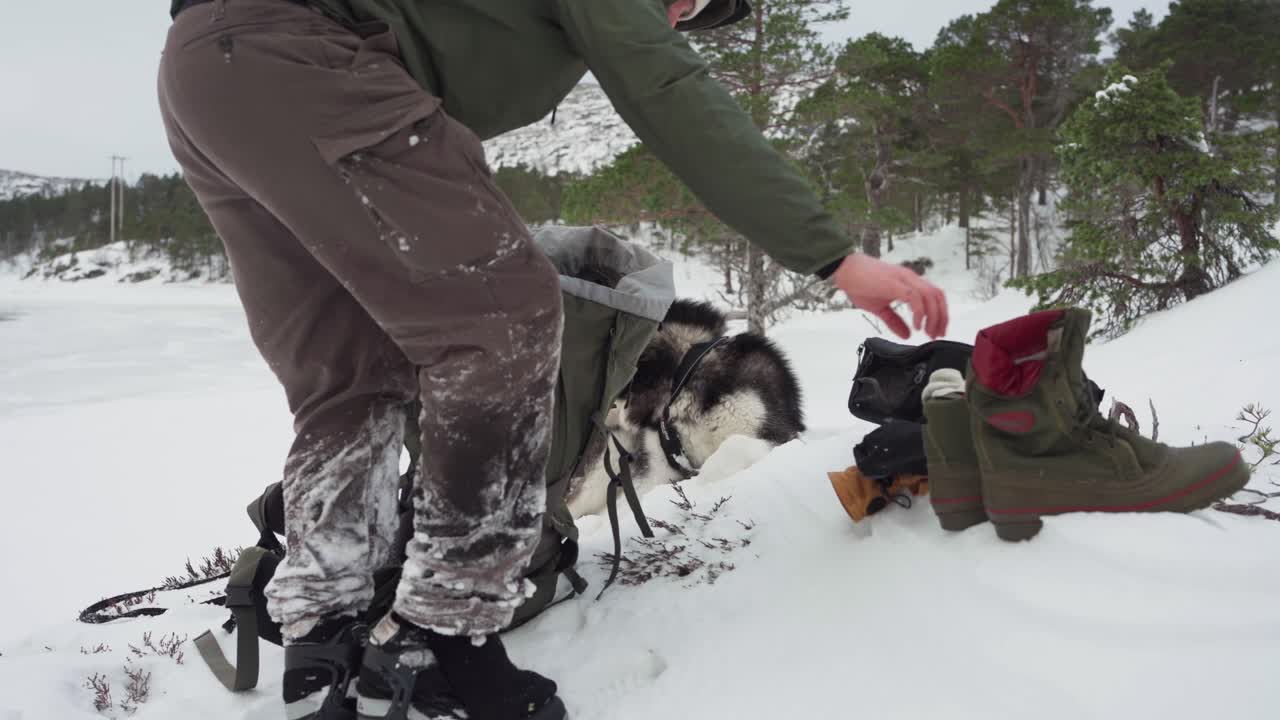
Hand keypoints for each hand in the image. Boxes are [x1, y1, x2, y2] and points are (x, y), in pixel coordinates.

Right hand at [830, 254, 948, 339]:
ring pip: (931, 297)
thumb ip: (894, 321)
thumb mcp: (880, 308)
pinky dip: (919, 313)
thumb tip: (907, 334)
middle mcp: (910, 279)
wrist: (846, 269)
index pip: (934, 296)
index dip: (940, 314)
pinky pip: (915, 298)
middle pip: (938, 296)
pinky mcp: (895, 284)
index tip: (937, 331)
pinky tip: (916, 325)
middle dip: (942, 317)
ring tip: (928, 332)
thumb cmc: (860, 283)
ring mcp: (904, 279)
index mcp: (909, 283)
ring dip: (933, 317)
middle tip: (937, 334)